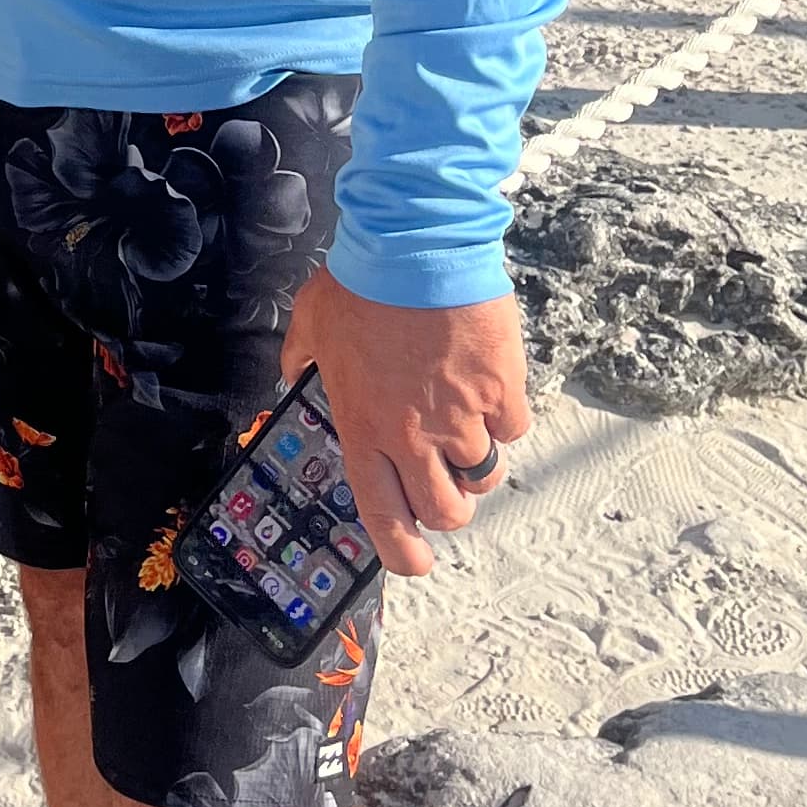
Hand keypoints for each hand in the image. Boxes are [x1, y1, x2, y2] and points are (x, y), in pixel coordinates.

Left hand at [282, 271, 530, 582]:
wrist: (417, 246)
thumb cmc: (360, 283)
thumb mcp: (311, 322)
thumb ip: (300, 358)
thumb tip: (294, 371)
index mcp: (365, 428)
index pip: (383, 514)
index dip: (402, 551)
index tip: (414, 561)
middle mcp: (415, 436)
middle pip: (446, 510)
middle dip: (449, 509)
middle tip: (447, 487)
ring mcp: (462, 417)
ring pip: (485, 474)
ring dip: (478, 462)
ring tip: (468, 429)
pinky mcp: (501, 391)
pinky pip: (512, 430)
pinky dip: (504, 420)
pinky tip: (489, 391)